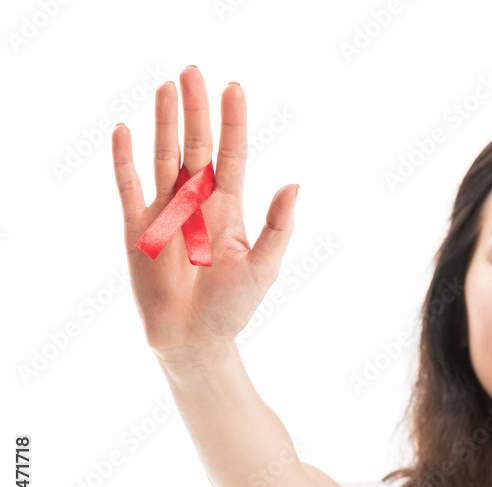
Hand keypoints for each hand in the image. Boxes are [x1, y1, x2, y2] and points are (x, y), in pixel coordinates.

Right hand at [112, 66, 296, 362]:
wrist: (196, 340)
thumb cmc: (235, 307)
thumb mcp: (264, 266)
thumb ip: (278, 224)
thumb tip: (295, 183)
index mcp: (229, 208)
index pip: (231, 155)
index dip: (233, 123)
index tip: (235, 88)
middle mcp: (197, 202)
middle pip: (196, 146)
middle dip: (196, 109)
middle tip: (193, 70)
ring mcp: (165, 212)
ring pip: (164, 156)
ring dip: (165, 122)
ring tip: (167, 86)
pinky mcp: (136, 228)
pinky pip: (129, 186)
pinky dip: (125, 159)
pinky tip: (124, 129)